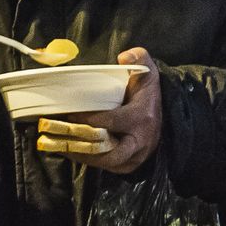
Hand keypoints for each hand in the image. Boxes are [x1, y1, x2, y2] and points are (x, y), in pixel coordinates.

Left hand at [60, 48, 161, 172]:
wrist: (164, 118)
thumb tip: (123, 57)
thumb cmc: (148, 94)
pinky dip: (90, 161)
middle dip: (82, 148)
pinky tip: (72, 153)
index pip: (110, 122)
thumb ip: (139, 57)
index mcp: (141, 118)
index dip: (86, 121)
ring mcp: (136, 156)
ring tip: (60, 147)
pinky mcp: (130, 165)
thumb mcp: (148, 71)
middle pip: (109, 153)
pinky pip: (108, 168)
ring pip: (106, 163)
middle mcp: (140, 141)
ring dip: (82, 157)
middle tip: (61, 139)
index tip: (68, 116)